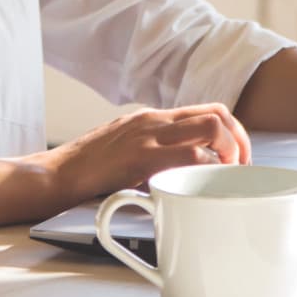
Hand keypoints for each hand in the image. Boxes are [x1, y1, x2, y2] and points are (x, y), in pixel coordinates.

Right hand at [38, 102, 252, 203]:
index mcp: (154, 118)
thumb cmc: (87, 168)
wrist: (54, 173)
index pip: (209, 110)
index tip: (239, 159)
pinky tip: (205, 186)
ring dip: (231, 152)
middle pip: (218, 114)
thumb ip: (154, 152)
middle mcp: (155, 120)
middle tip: (242, 169)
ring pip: (211, 127)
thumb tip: (184, 173)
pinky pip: (189, 156)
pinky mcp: (141, 158)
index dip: (235, 132)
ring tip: (228, 177)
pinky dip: (207, 170)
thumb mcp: (126, 149)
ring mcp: (149, 136)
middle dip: (241, 141)